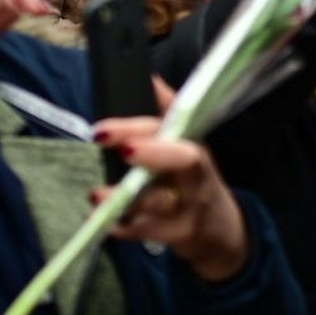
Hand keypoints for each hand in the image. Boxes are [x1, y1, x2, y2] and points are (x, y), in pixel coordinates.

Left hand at [95, 80, 250, 282]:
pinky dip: (125, 228)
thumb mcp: (189, 145)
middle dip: (150, 152)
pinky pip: (149, 232)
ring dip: (125, 199)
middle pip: (183, 159)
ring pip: (161, 201)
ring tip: (95, 195)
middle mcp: (197, 175)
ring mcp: (191, 206)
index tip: (104, 129)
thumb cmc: (195, 181)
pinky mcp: (180, 235)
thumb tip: (149, 79)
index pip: (174, 129)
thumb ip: (169, 112)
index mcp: (195, 147)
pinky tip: (107, 223)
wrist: (220, 231)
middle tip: (116, 148)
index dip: (140, 127)